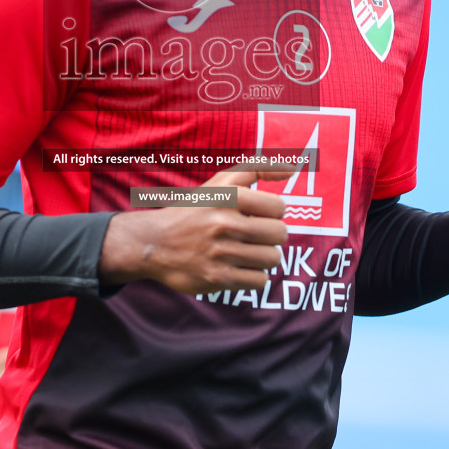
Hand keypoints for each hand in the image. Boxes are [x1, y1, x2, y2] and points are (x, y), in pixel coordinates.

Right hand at [98, 164, 288, 294]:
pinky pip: (259, 281)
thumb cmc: (196, 211)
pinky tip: (239, 267)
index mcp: (227, 196)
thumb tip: (294, 168)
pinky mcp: (218, 278)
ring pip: (273, 259)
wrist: (155, 243)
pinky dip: (254, 276)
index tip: (257, 214)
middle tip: (255, 235)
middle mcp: (223, 223)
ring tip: (248, 252)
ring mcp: (220, 252)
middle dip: (271, 235)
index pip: (279, 206)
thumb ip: (258, 169)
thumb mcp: (221, 182)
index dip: (272, 212)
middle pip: (280, 234)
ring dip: (264, 256)